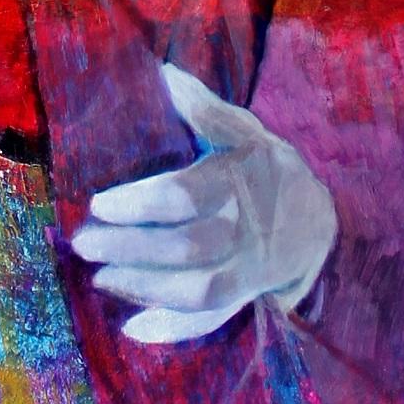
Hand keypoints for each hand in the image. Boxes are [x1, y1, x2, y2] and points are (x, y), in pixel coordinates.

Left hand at [69, 63, 338, 343]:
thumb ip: (208, 111)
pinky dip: (174, 328)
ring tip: (101, 278)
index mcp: (241, 181)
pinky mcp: (245, 297)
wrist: (320, 224)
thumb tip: (166, 75)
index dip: (141, 204)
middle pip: (187, 247)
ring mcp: (248, 269)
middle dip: (131, 248)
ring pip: (199, 289)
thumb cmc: (268, 172)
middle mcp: (247, 229)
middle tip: (84, 244)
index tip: (97, 205)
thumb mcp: (248, 134)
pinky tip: (132, 328)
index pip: (187, 196)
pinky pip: (213, 319)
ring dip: (145, 288)